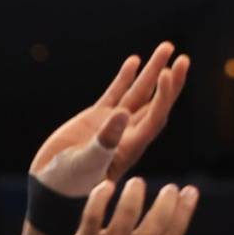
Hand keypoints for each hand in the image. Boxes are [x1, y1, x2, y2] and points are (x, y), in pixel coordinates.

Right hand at [30, 42, 188, 196]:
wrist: (51, 187)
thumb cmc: (69, 183)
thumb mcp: (86, 164)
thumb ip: (104, 141)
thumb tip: (122, 114)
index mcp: (130, 146)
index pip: (155, 116)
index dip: (165, 94)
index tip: (168, 72)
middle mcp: (126, 133)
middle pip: (155, 103)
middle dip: (170, 81)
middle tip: (183, 58)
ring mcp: (112, 125)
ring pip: (138, 94)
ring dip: (152, 72)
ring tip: (167, 47)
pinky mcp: (95, 119)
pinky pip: (115, 95)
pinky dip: (125, 79)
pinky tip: (134, 62)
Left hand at [45, 179, 198, 234]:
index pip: (174, 232)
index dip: (184, 210)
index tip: (189, 192)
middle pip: (156, 219)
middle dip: (167, 199)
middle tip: (169, 187)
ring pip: (126, 211)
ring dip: (135, 192)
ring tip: (137, 183)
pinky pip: (93, 214)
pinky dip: (101, 197)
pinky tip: (107, 186)